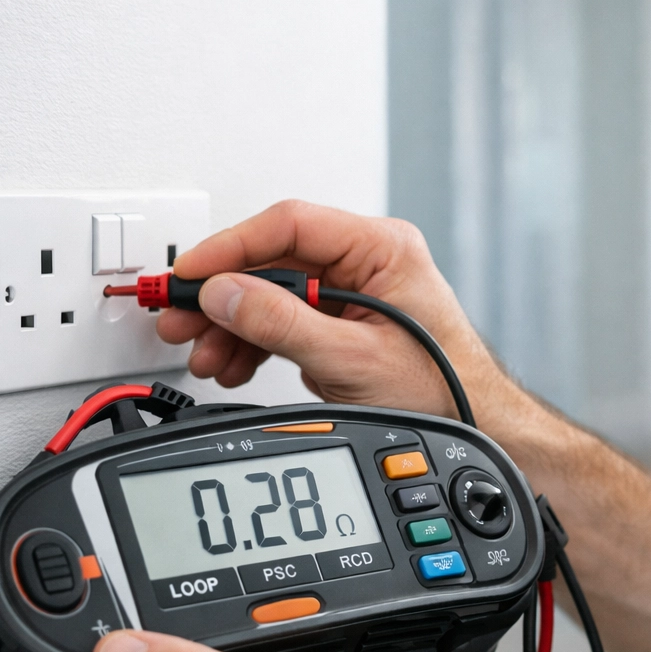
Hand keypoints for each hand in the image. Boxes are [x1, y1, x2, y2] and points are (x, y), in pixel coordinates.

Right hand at [157, 200, 505, 420]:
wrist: (471, 425)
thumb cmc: (441, 387)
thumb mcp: (351, 359)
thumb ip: (283, 323)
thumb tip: (225, 293)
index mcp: (380, 249)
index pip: (290, 225)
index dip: (232, 247)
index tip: (191, 274)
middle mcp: (365, 261)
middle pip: (273, 262)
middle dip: (223, 296)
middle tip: (179, 319)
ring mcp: (351, 292)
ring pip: (272, 295)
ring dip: (232, 325)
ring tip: (205, 355)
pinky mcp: (340, 323)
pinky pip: (283, 320)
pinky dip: (253, 343)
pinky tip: (232, 364)